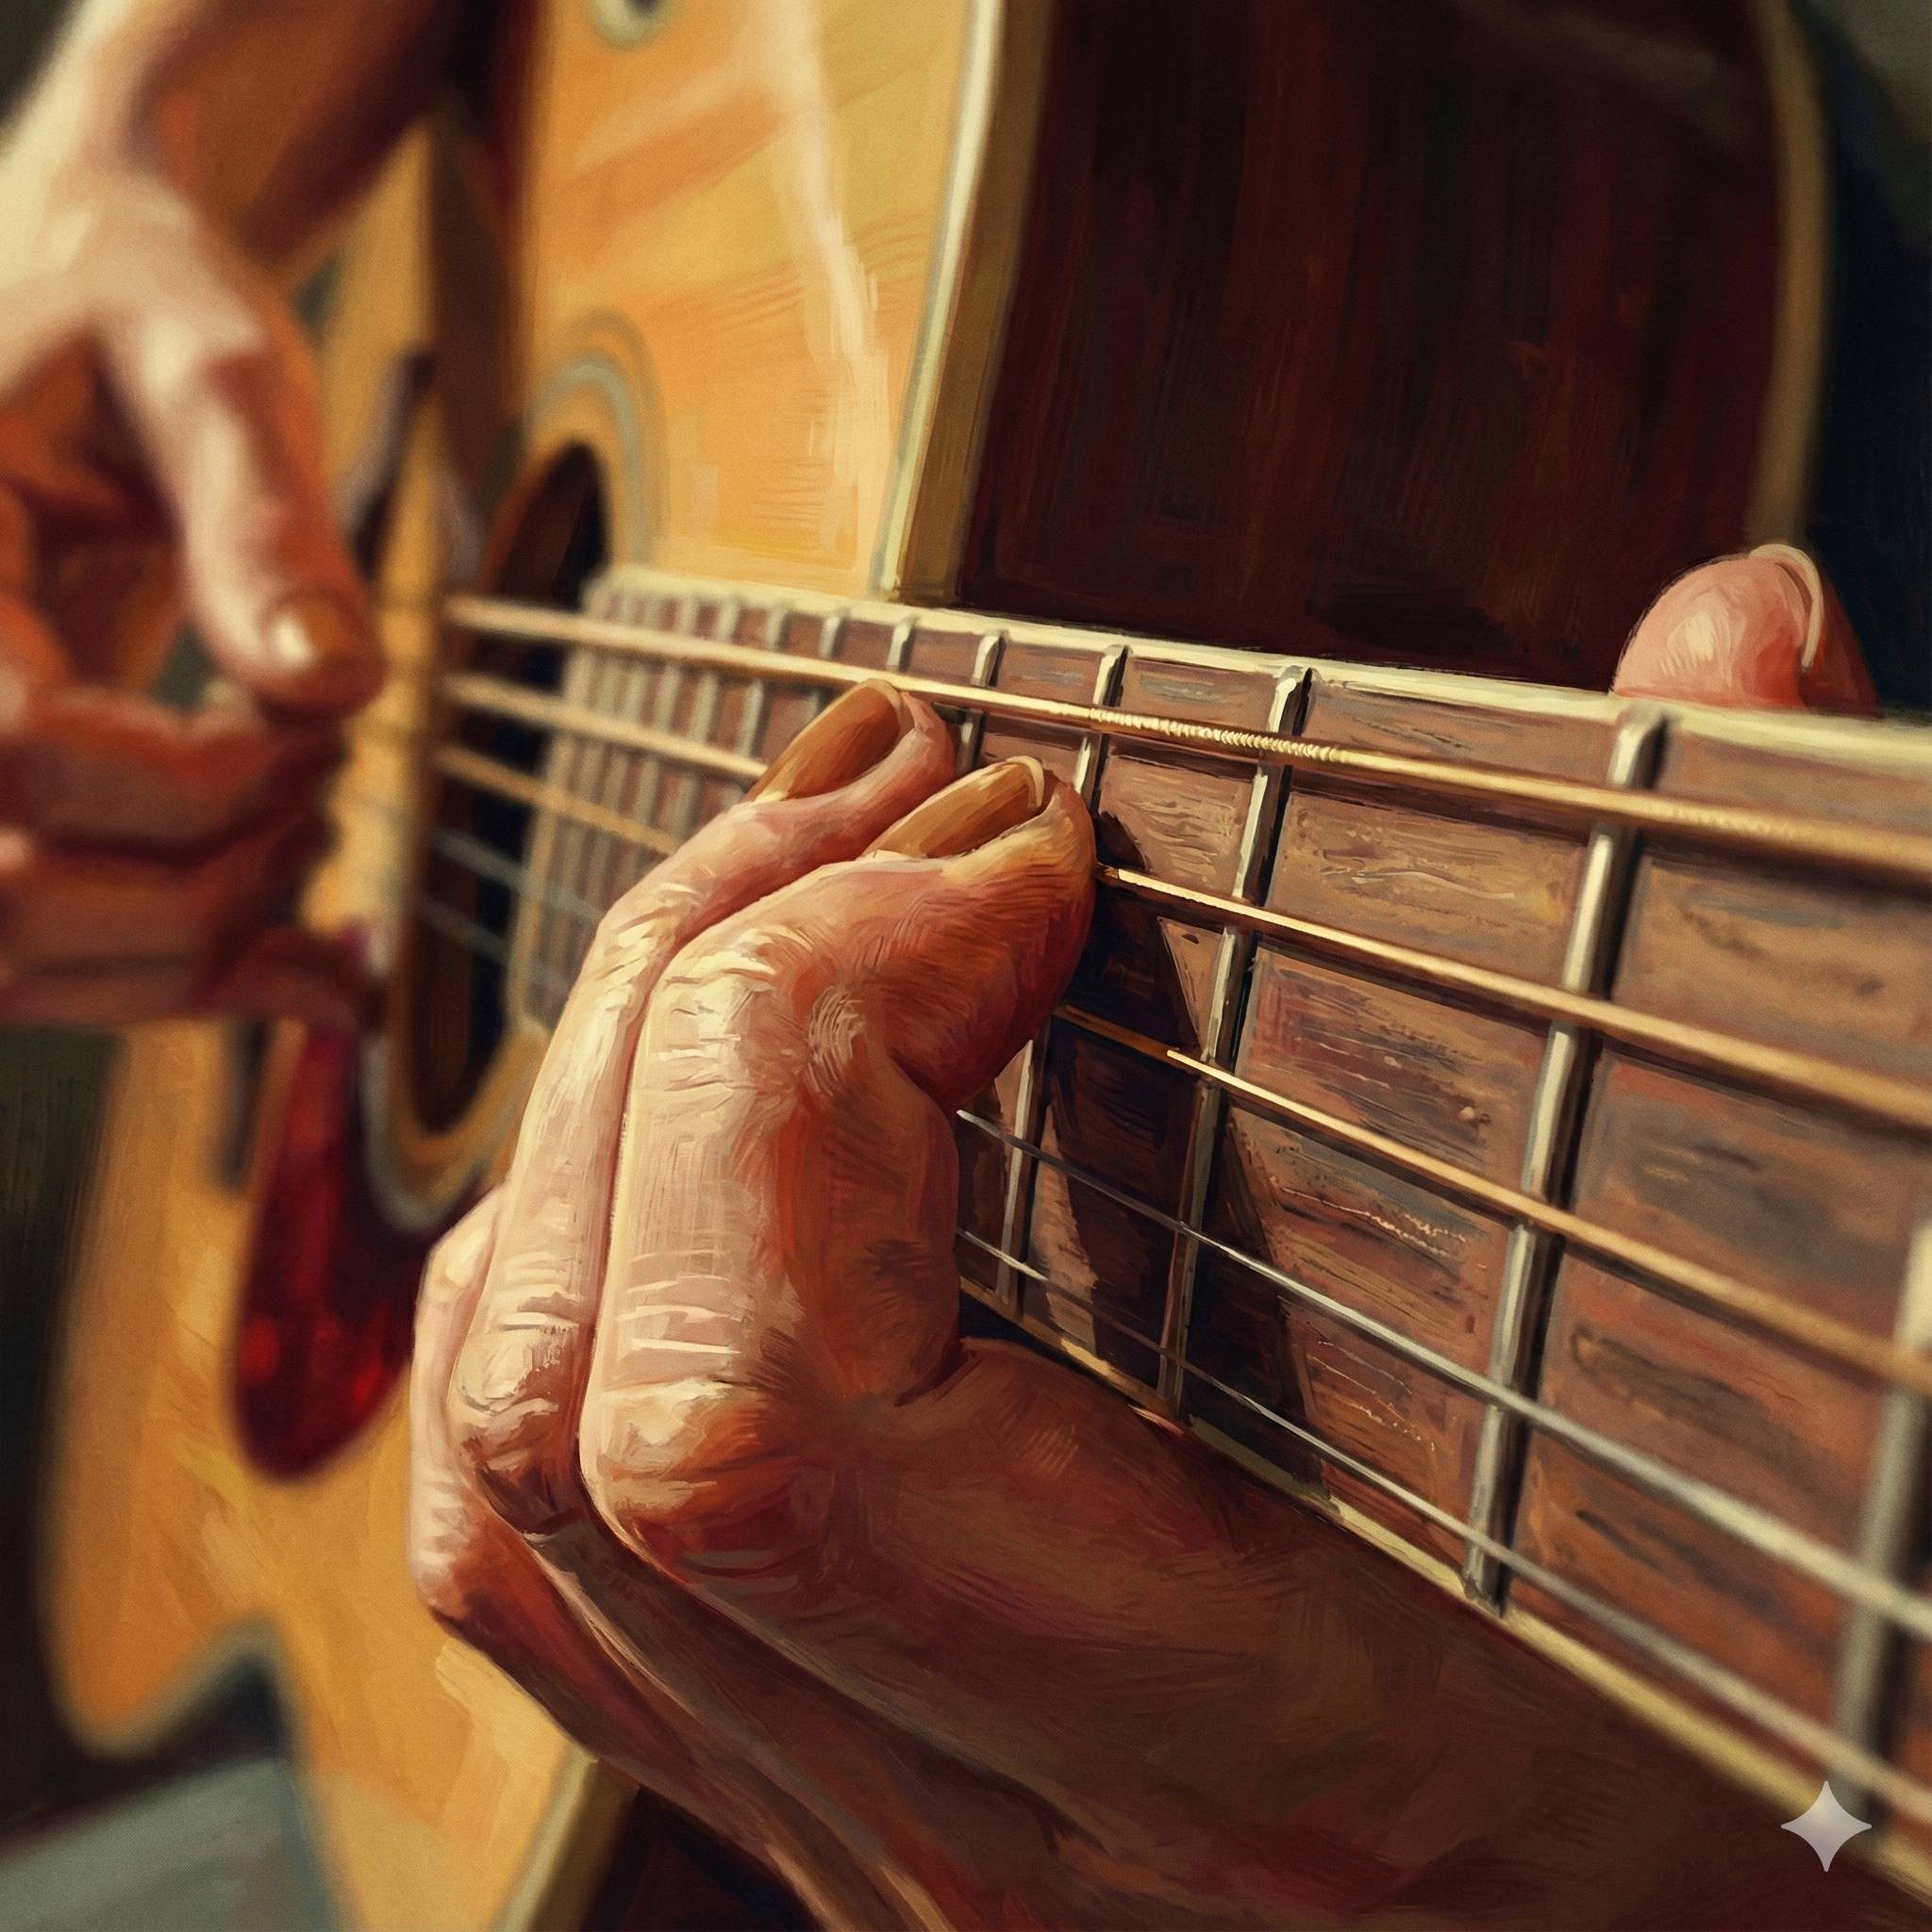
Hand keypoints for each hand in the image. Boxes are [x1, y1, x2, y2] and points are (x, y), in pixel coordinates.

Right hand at [0, 142, 380, 1026]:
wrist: (84, 309)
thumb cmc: (143, 310)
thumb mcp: (214, 366)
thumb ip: (263, 517)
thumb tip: (331, 681)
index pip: (25, 749)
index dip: (205, 781)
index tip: (325, 723)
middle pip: (8, 899)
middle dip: (205, 890)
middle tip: (325, 793)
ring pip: (16, 963)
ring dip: (195, 955)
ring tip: (314, 845)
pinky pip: (46, 958)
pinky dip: (185, 985)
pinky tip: (315, 967)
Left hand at [414, 563, 1897, 1927]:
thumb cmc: (1761, 1680)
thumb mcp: (1769, 1368)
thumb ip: (1720, 1002)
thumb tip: (1737, 632)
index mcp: (1245, 1743)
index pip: (766, 1423)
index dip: (815, 1046)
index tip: (1030, 854)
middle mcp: (990, 1819)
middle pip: (587, 1399)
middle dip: (701, 995)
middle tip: (896, 794)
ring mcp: (868, 1823)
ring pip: (506, 1467)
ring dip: (605, 1103)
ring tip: (796, 897)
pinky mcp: (815, 1778)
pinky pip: (531, 1531)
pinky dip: (571, 1253)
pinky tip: (712, 1118)